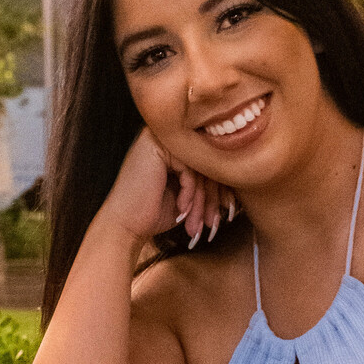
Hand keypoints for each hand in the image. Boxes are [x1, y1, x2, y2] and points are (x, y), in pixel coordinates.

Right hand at [99, 129, 235, 245]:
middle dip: (212, 199)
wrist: (125, 226)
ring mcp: (159, 138)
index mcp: (172, 148)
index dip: (219, 190)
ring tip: (199, 224)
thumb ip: (206, 183)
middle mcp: (165, 137)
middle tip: (213, 223)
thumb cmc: (153, 213)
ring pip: (199, 167)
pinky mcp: (155, 145)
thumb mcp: (188, 197)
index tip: (226, 213)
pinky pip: (189, 168)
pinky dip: (190, 193)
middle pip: (205, 164)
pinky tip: (181, 209)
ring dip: (202, 201)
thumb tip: (238, 181)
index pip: (206, 163)